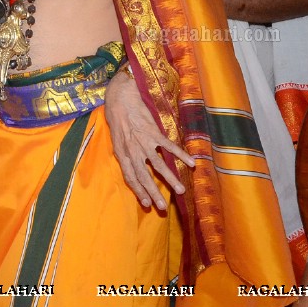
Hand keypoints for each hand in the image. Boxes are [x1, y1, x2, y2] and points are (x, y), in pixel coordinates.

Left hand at [104, 69, 193, 210]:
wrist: (121, 99)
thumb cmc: (118, 120)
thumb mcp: (116, 141)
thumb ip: (125, 155)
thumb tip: (133, 170)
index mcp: (122, 154)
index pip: (130, 177)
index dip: (138, 191)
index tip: (147, 204)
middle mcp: (132, 151)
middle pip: (143, 176)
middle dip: (153, 193)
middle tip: (163, 207)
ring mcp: (143, 142)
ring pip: (158, 165)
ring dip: (170, 179)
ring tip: (181, 190)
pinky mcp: (153, 132)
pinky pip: (169, 146)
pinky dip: (180, 155)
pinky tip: (191, 163)